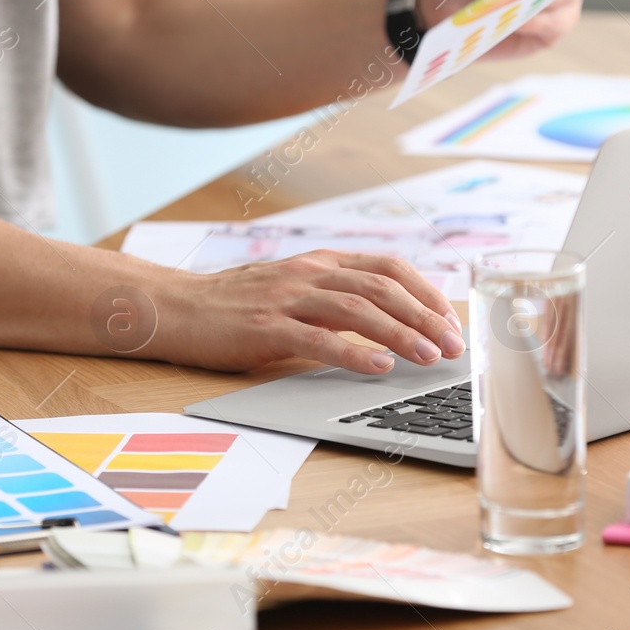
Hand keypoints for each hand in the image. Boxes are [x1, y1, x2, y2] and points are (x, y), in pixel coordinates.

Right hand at [153, 251, 465, 373]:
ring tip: (428, 356)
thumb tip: (387, 324)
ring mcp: (288, 298)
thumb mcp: (292, 290)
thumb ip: (334, 299)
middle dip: (425, 316)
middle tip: (454, 346)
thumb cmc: (236, 306)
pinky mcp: (267, 328)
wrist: (175, 307)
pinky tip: (379, 366)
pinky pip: (319, 339)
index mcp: (320, 263)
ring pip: (358, 310)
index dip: (426, 291)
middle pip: (382, 287)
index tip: (451, 319)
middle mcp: (309, 274)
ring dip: (401, 333)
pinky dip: (354, 352)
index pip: (388, 267)